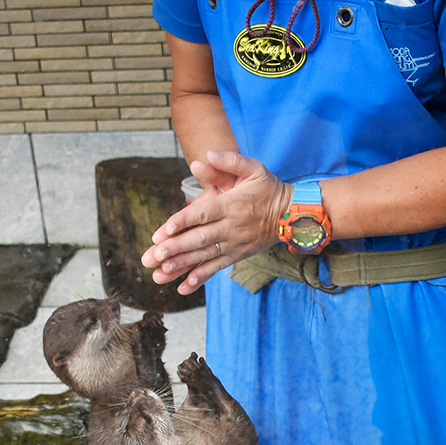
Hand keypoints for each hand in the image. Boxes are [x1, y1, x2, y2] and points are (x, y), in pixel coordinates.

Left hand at [141, 150, 292, 294]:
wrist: (291, 215)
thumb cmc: (268, 188)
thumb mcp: (252, 168)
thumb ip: (228, 162)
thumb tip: (203, 156)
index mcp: (230, 205)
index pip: (203, 214)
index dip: (183, 221)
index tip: (165, 230)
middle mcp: (230, 227)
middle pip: (199, 239)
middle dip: (175, 248)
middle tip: (154, 256)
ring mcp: (233, 244)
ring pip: (204, 256)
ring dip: (181, 265)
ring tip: (160, 273)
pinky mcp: (236, 256)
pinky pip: (215, 269)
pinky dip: (200, 278)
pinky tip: (183, 287)